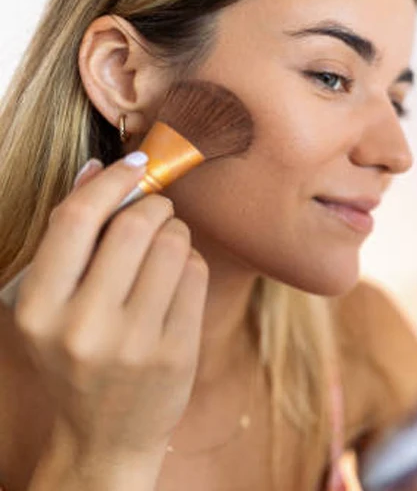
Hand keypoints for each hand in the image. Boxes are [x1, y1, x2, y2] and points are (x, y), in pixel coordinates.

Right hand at [13, 153, 208, 462]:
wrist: (105, 436)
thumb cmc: (77, 357)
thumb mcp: (52, 305)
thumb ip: (70, 239)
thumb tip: (96, 169)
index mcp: (38, 310)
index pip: (76, 219)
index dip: (112, 182)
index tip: (133, 165)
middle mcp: (82, 327)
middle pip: (134, 226)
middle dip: (154, 205)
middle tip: (157, 209)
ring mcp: (132, 343)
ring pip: (172, 245)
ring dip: (176, 231)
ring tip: (166, 244)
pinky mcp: (175, 353)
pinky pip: (195, 274)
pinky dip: (190, 262)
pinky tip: (177, 276)